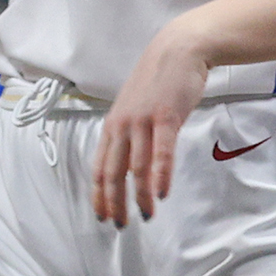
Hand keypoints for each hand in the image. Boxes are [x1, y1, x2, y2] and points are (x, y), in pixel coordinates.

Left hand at [94, 17, 213, 226]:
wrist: (177, 51)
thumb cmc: (158, 83)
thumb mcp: (136, 110)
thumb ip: (131, 135)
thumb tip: (130, 165)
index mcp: (113, 125)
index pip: (99, 165)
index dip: (98, 193)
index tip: (101, 216)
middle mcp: (122, 125)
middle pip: (112, 171)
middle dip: (113, 201)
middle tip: (119, 225)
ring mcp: (142, 121)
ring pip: (136, 166)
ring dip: (140, 194)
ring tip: (144, 216)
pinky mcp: (165, 117)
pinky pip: (160, 152)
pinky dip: (160, 175)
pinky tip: (162, 194)